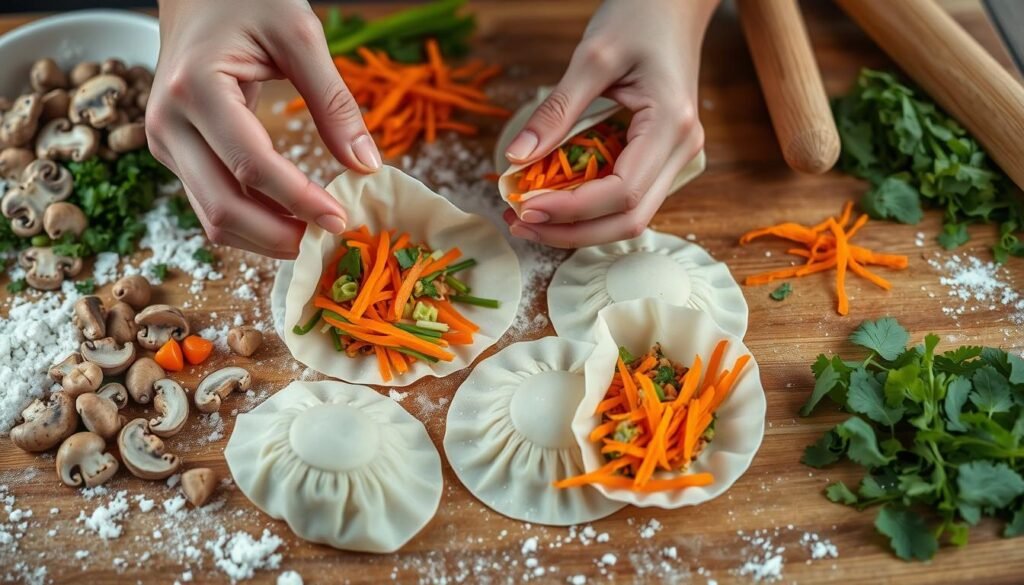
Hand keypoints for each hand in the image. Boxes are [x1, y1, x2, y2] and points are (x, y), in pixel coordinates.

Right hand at [147, 0, 381, 258]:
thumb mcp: (300, 35)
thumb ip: (334, 101)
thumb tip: (366, 165)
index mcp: (195, 89)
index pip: (252, 166)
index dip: (299, 201)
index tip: (341, 219)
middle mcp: (168, 123)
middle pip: (222, 208)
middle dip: (278, 236)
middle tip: (328, 237)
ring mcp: (164, 142)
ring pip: (212, 218)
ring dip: (264, 237)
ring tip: (314, 232)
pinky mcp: (174, 152)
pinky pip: (212, 202)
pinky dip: (252, 221)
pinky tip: (290, 218)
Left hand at [502, 0, 717, 247]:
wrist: (676, 1)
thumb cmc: (640, 16)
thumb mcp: (592, 56)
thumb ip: (556, 110)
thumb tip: (516, 158)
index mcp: (671, 124)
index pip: (622, 192)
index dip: (572, 210)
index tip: (525, 207)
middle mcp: (681, 149)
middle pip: (629, 219)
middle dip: (572, 231)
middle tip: (519, 223)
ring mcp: (676, 156)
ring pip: (630, 216)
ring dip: (579, 226)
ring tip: (527, 217)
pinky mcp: (662, 155)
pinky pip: (627, 196)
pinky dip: (589, 208)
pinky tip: (553, 201)